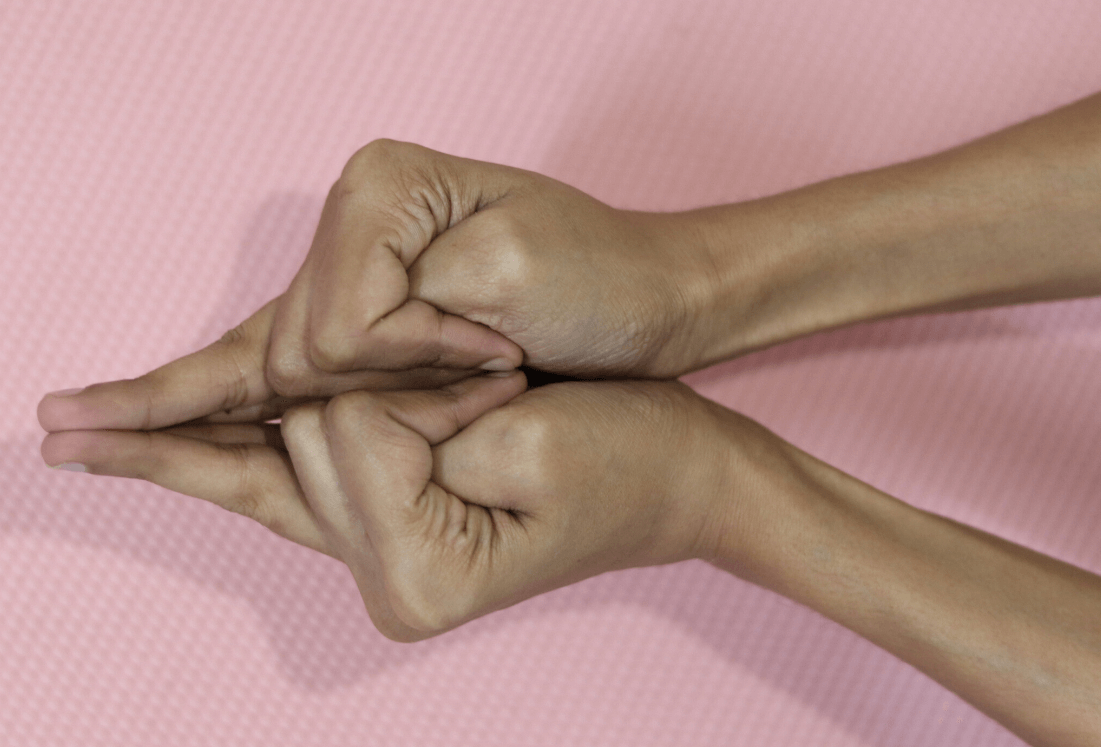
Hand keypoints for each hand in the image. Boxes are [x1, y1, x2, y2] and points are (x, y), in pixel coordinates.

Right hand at [36, 139, 714, 432]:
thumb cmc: (596, 281)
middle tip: (475, 373)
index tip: (502, 356)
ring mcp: (353, 267)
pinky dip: (232, 408)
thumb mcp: (510, 276)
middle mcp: (353, 219)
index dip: (410, 361)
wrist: (642, 298)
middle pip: (287, 353)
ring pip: (278, 372)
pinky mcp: (368, 313)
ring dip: (356, 407)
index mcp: (381, 189)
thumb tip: (316, 365)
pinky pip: (282, 369)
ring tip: (436, 387)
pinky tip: (132, 418)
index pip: (335, 325)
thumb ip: (401, 315)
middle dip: (370, 394)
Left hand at [40, 374, 737, 640]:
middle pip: (289, 454)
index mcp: (416, 579)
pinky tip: (144, 448)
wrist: (683, 478)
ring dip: (226, 424)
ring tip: (83, 427)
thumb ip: (398, 420)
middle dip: (355, 391)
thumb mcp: (528, 439)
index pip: (334, 444)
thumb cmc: (629, 461)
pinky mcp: (390, 522)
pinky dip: (218, 455)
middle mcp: (384, 582)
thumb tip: (326, 395)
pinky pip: (284, 482)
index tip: (499, 390)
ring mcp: (382, 558)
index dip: (407, 390)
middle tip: (464, 396)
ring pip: (258, 475)